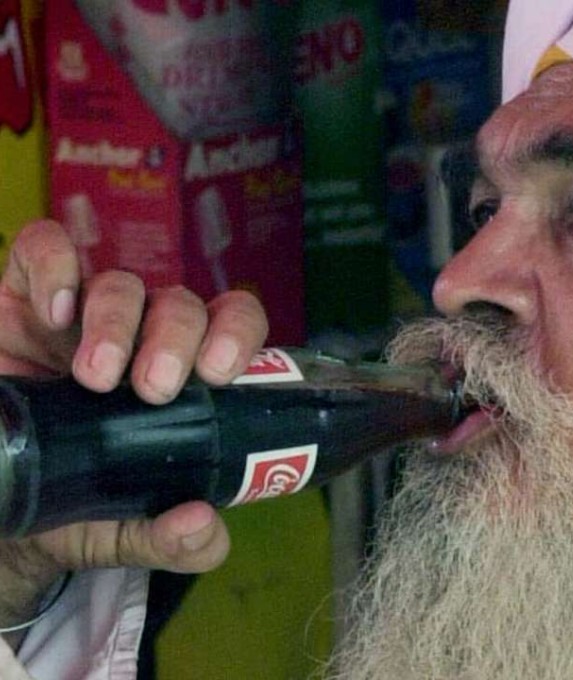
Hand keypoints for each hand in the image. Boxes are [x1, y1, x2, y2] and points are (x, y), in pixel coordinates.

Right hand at [0, 220, 268, 634]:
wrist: (0, 512)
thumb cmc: (78, 507)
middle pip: (181, 303)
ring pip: (120, 282)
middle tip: (155, 389)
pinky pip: (44, 250)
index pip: (234, 321)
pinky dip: (53, 267)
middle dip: (175, 338)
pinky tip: (55, 312)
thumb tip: (206, 528)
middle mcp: (145, 335)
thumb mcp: (125, 531)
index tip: (220, 373)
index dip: (237, 333)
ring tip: (96, 375)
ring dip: (117, 321)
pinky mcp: (23, 299)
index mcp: (188, 373)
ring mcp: (85, 315)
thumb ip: (172, 538)